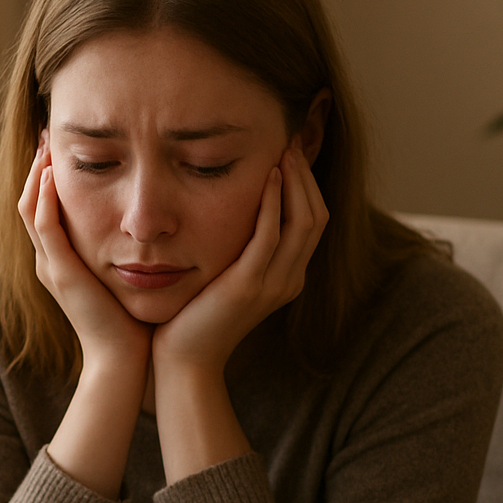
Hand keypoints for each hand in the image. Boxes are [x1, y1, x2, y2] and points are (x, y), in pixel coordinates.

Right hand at [20, 140, 150, 497]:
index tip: (63, 146)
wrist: (127, 363)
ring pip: (30, 209)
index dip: (50, 177)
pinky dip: (44, 198)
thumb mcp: (129, 278)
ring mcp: (52, 268)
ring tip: (47, 143)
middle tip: (48, 131)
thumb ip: (131, 252)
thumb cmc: (135, 325)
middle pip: (32, 203)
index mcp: (65, 262)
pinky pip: (44, 227)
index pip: (48, 210)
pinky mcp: (61, 274)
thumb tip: (154, 226)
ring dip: (36, 174)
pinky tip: (52, 174)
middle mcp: (51, 262)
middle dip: (38, 167)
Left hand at [152, 146, 328, 374]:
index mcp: (289, 278)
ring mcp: (274, 284)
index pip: (315, 222)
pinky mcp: (249, 285)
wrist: (184, 360)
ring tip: (284, 151)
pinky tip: (268, 176)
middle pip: (317, 217)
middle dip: (307, 176)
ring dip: (296, 181)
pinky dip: (274, 202)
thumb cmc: (196, 317)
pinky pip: (271, 235)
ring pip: (304, 222)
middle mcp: (289, 280)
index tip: (292, 153)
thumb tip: (235, 212)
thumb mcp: (228, 277)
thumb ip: (240, 250)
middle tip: (291, 141)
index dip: (308, 186)